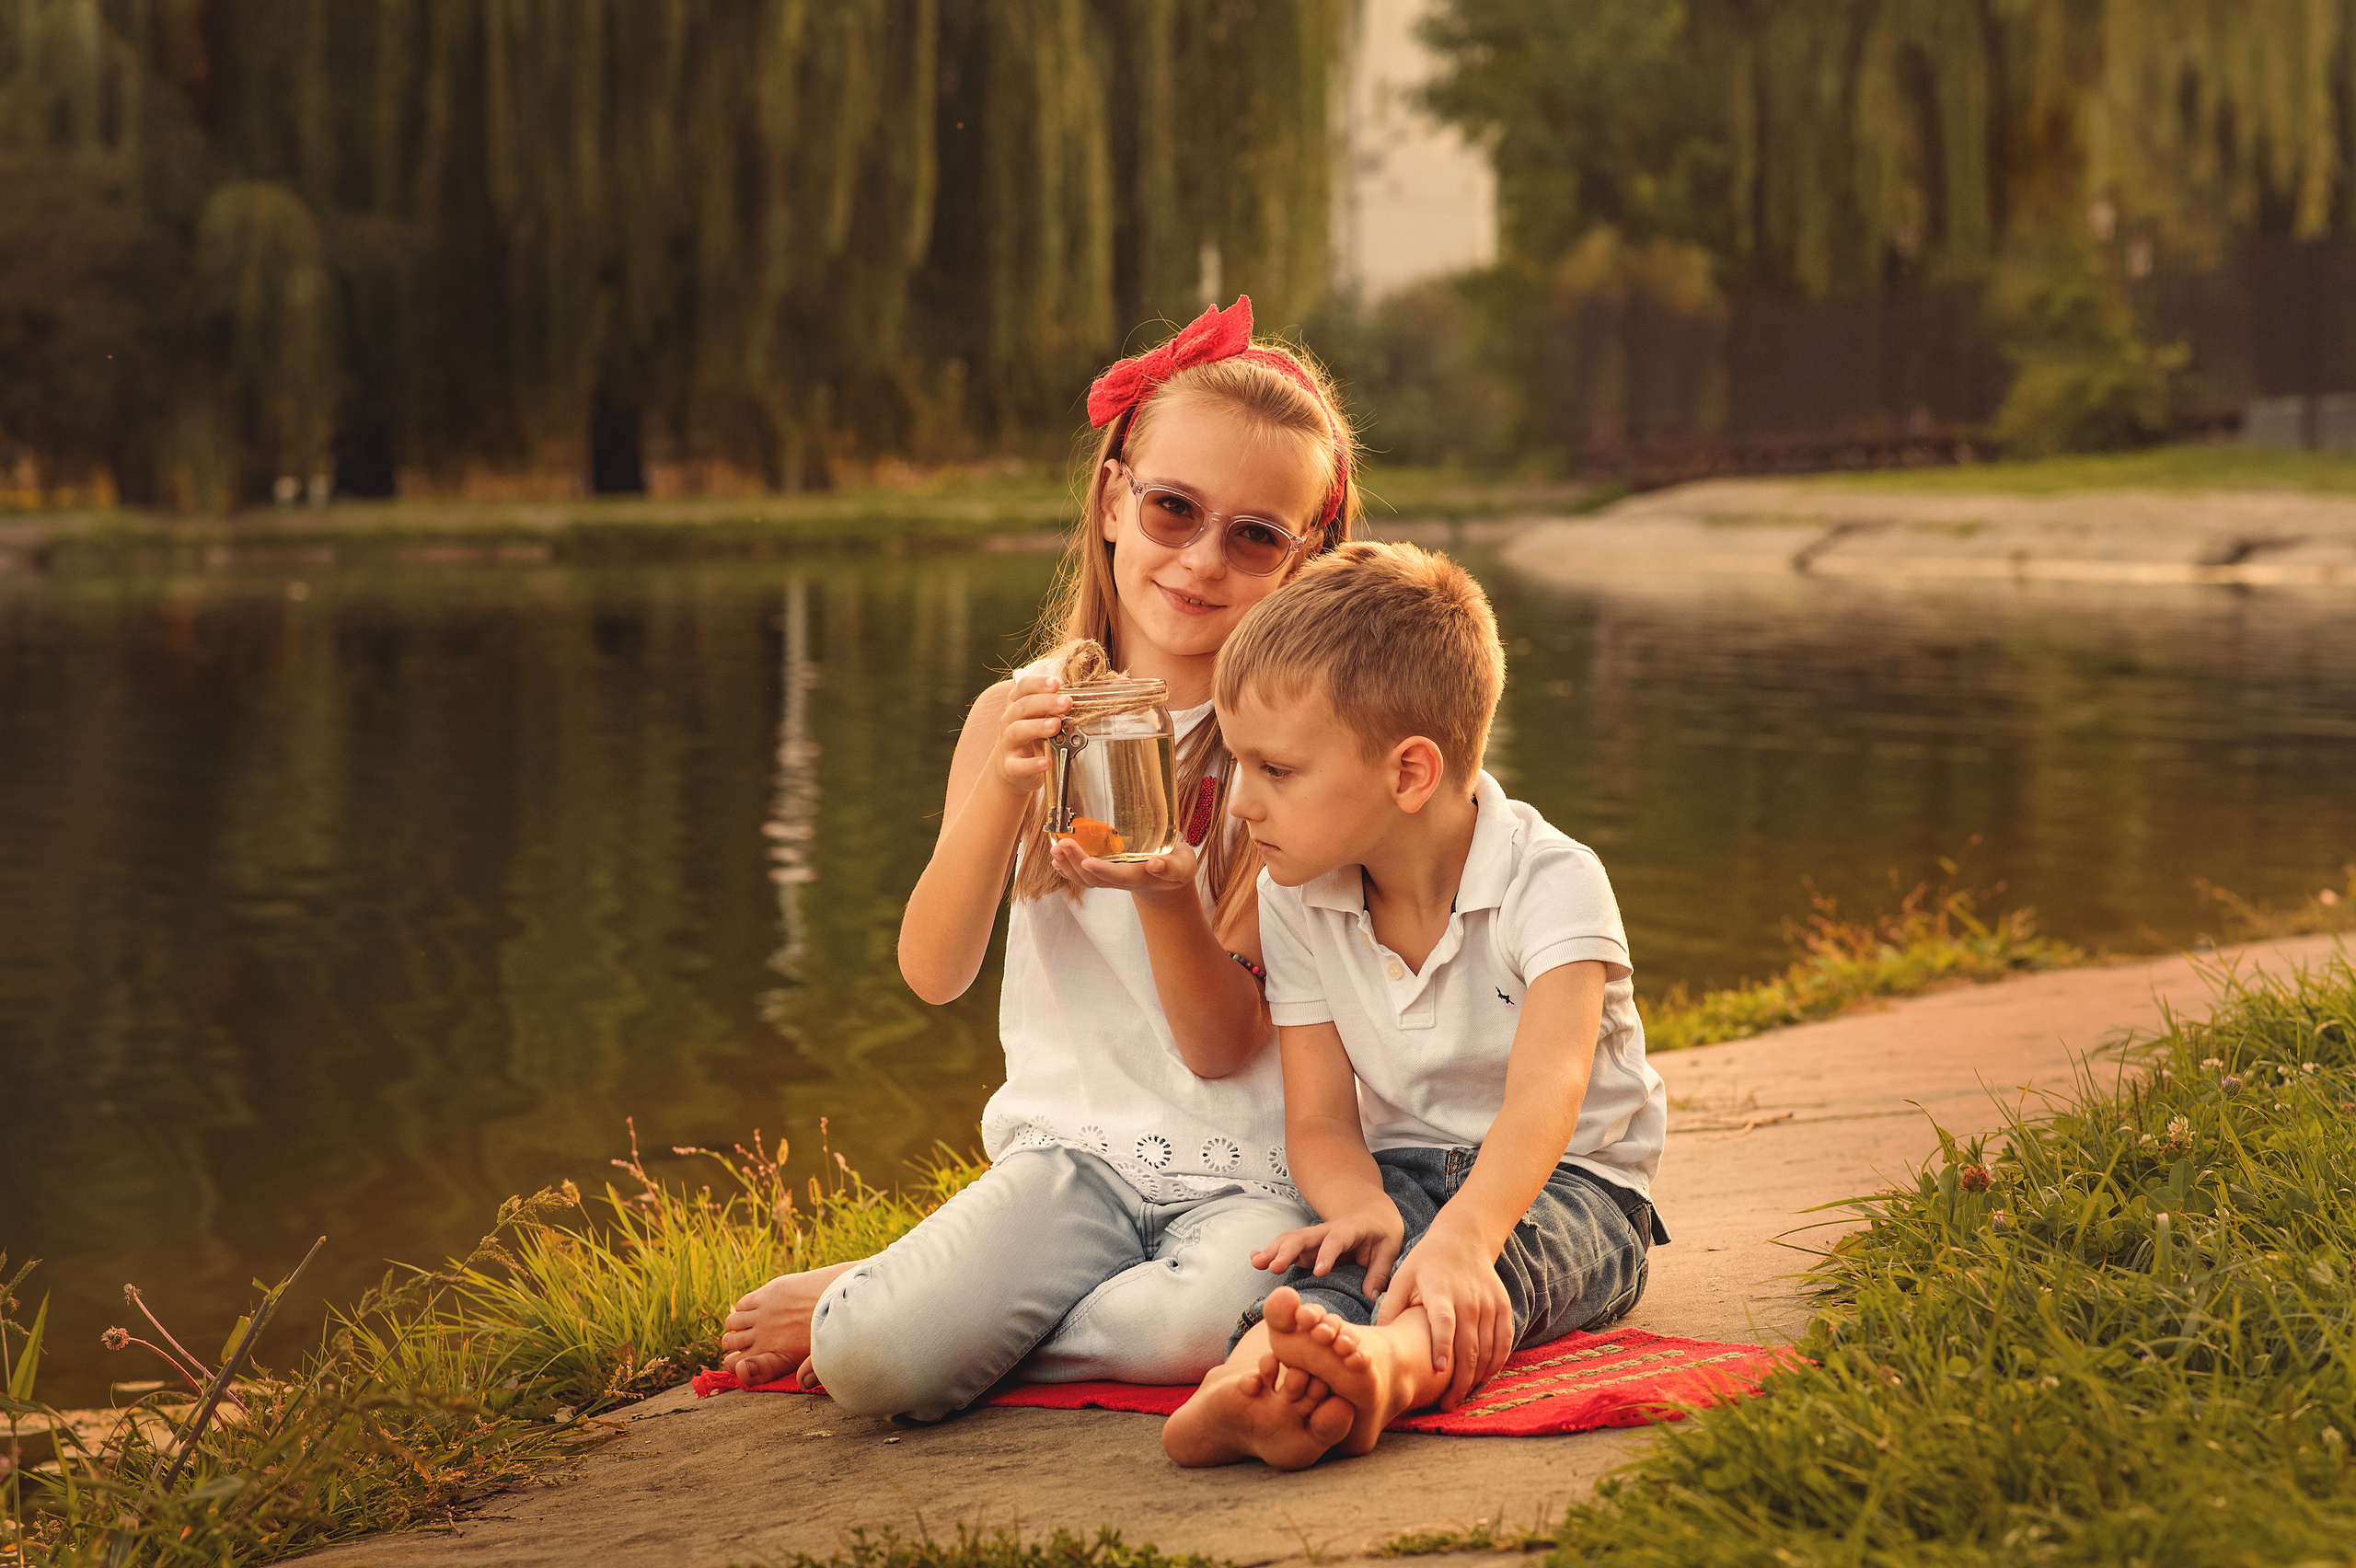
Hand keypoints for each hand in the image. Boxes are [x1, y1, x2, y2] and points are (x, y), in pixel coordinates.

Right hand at [995, 674, 1071, 793]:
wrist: (1012, 769)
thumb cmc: (1032, 737)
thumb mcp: (1042, 717)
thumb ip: (1058, 705)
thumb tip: (1089, 695)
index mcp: (1017, 704)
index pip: (1023, 687)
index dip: (1039, 683)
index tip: (1056, 683)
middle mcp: (1010, 721)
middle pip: (1023, 706)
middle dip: (1045, 702)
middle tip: (1066, 703)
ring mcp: (1009, 743)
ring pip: (1017, 731)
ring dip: (1037, 727)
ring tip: (1055, 725)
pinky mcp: (1010, 766)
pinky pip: (1018, 765)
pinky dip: (1032, 764)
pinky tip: (1047, 762)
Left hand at [1046, 836, 1197, 900]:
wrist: (1168, 876)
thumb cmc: (1177, 866)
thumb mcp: (1183, 866)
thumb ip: (1172, 866)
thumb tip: (1155, 865)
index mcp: (1140, 877)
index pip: (1119, 876)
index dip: (1103, 871)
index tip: (1087, 862)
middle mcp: (1121, 880)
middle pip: (1094, 878)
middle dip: (1076, 862)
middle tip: (1062, 844)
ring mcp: (1110, 878)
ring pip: (1084, 878)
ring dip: (1067, 865)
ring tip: (1054, 848)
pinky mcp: (1104, 873)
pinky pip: (1082, 875)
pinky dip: (1067, 868)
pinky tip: (1056, 858)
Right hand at [1249, 1199, 1405, 1294]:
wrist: (1370, 1213)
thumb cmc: (1381, 1234)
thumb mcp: (1389, 1250)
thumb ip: (1380, 1272)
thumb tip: (1373, 1298)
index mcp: (1350, 1230)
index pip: (1336, 1240)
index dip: (1327, 1254)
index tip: (1318, 1271)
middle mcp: (1327, 1230)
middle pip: (1305, 1237)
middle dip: (1287, 1251)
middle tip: (1273, 1267)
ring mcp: (1314, 1237)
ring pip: (1291, 1239)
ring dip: (1273, 1250)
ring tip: (1256, 1263)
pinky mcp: (1306, 1245)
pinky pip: (1285, 1245)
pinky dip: (1269, 1250)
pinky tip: (1253, 1258)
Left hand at [1377, 1221, 1511, 1410]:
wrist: (1464, 1238)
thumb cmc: (1426, 1262)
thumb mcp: (1403, 1276)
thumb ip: (1391, 1306)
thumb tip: (1379, 1339)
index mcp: (1440, 1291)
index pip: (1443, 1321)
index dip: (1443, 1345)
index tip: (1439, 1370)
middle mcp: (1468, 1298)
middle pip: (1469, 1344)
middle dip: (1459, 1379)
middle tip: (1446, 1404)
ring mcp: (1489, 1303)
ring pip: (1488, 1348)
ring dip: (1477, 1377)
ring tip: (1460, 1397)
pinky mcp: (1503, 1306)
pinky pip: (1504, 1341)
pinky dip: (1496, 1363)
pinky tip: (1482, 1379)